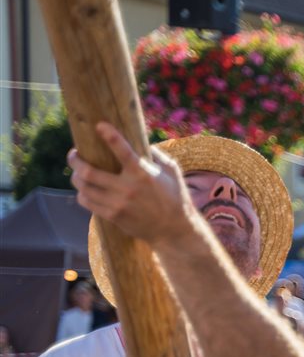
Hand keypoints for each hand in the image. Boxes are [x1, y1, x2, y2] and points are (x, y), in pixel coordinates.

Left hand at [68, 122, 191, 245]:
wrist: (174, 231)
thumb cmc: (175, 199)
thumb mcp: (172, 174)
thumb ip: (157, 155)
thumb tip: (140, 141)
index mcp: (143, 174)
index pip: (122, 150)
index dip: (109, 135)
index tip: (99, 125)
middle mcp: (128, 188)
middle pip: (88, 171)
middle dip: (75, 160)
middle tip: (74, 155)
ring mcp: (118, 204)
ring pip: (84, 187)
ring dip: (76, 177)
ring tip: (78, 173)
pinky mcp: (113, 216)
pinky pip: (87, 202)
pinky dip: (82, 194)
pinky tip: (85, 190)